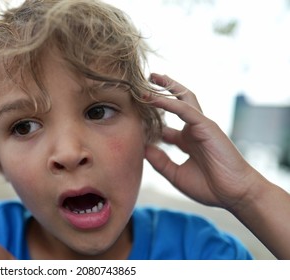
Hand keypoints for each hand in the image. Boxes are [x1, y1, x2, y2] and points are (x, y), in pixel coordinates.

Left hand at [144, 74, 260, 210]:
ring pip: (182, 100)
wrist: (235, 194)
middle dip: (162, 91)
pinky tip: (154, 97)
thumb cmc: (210, 187)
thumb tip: (143, 149)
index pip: (165, 125)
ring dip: (166, 88)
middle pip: (176, 103)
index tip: (132, 117)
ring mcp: (200, 126)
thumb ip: (160, 162)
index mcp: (187, 141)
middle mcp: (193, 130)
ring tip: (151, 77)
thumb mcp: (176, 175)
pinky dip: (169, 102)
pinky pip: (185, 110)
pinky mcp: (206, 126)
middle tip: (144, 82)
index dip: (149, 121)